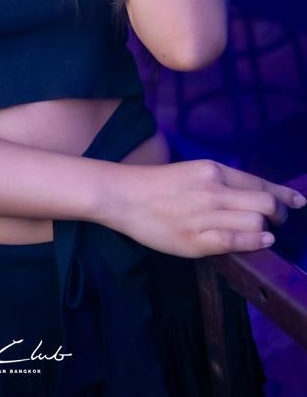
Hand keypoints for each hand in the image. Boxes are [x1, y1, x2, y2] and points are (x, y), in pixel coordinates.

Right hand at [102, 158, 303, 257]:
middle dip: (280, 215)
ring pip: (256, 222)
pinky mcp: (195, 240)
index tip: (300, 201)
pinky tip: (260, 241)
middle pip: (266, 203)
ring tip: (263, 233)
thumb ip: (220, 183)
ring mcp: (204, 216)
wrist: (123, 196)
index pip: (259, 183)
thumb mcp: (192, 173)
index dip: (285, 195)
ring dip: (265, 229)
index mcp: (212, 170)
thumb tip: (252, 195)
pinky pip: (236, 241)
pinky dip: (254, 242)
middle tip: (278, 222)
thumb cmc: (157, 185)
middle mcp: (212, 190)